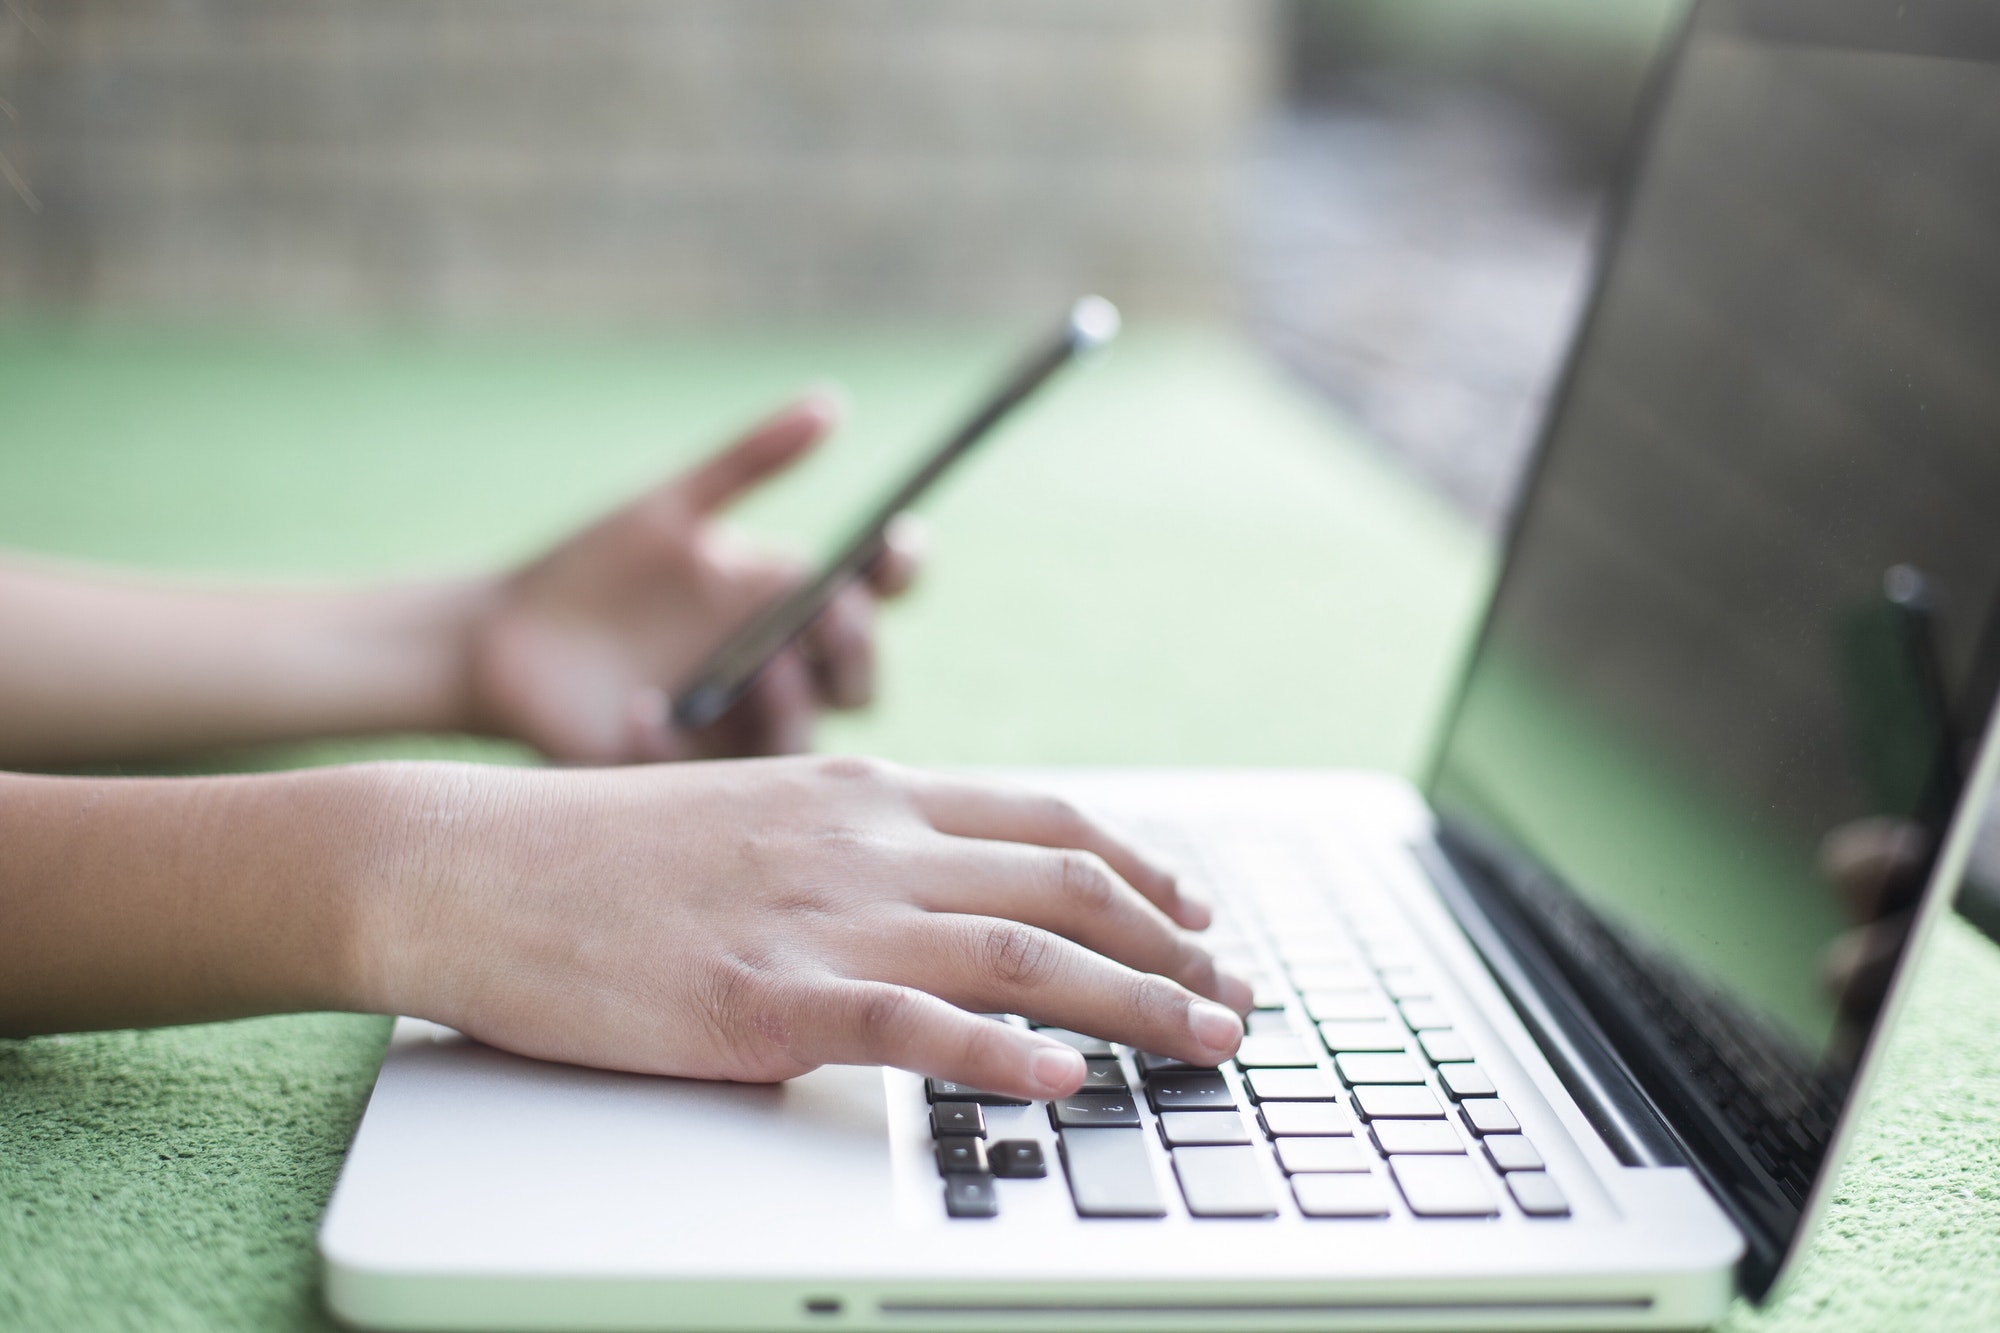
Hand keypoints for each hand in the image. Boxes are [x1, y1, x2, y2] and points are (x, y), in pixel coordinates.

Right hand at [362, 757, 1252, 1098]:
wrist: (468, 863)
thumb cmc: (596, 852)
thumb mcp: (751, 817)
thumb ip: (847, 849)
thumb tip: (927, 901)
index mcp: (861, 795)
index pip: (1045, 822)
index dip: (1141, 867)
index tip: (1198, 910)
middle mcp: (863, 842)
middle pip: (1064, 887)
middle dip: (1173, 945)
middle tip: (1239, 996)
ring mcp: (819, 918)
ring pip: (1020, 955)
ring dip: (1135, 1002)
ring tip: (1209, 1043)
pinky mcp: (763, 999)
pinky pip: (910, 1027)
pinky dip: (999, 1056)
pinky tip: (1061, 1083)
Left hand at [464, 392, 920, 762]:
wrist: (501, 637)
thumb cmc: (592, 569)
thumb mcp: (671, 508)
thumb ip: (751, 460)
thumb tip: (832, 403)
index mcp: (786, 605)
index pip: (873, 596)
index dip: (898, 572)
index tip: (891, 541)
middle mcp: (779, 672)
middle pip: (858, 680)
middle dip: (857, 648)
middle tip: (828, 613)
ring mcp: (735, 731)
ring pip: (804, 743)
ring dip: (797, 705)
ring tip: (763, 667)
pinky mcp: (681, 778)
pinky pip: (704, 778)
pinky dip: (675, 744)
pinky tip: (640, 709)